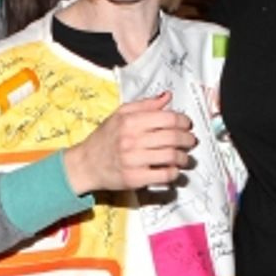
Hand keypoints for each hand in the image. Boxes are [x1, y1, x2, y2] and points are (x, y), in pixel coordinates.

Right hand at [62, 93, 195, 194]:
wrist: (85, 165)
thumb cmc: (104, 139)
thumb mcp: (120, 115)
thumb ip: (145, 105)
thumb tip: (167, 97)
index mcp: (130, 121)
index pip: (168, 118)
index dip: (183, 121)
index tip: (186, 125)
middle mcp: (132, 140)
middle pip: (173, 137)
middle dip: (188, 139)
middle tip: (190, 141)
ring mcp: (133, 160)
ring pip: (171, 156)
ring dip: (184, 157)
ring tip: (184, 157)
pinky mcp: (134, 178)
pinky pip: (163, 175)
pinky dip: (174, 173)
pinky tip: (173, 170)